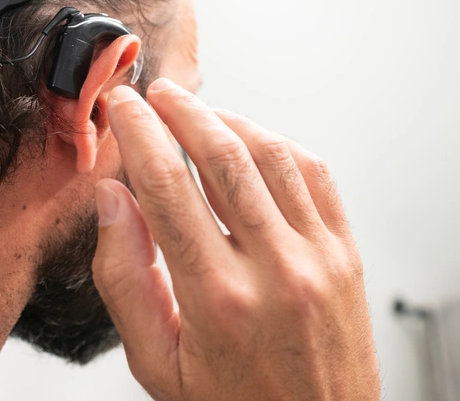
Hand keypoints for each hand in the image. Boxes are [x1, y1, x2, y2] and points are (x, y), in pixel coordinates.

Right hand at [92, 79, 378, 400]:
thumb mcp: (158, 365)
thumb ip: (125, 281)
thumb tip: (112, 201)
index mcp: (219, 300)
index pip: (168, 187)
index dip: (139, 135)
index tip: (122, 109)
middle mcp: (276, 270)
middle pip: (223, 157)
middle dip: (183, 111)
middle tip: (156, 93)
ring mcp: (320, 258)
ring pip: (274, 155)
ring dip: (231, 121)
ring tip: (199, 112)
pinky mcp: (348, 255)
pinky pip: (317, 176)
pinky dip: (281, 145)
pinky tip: (255, 141)